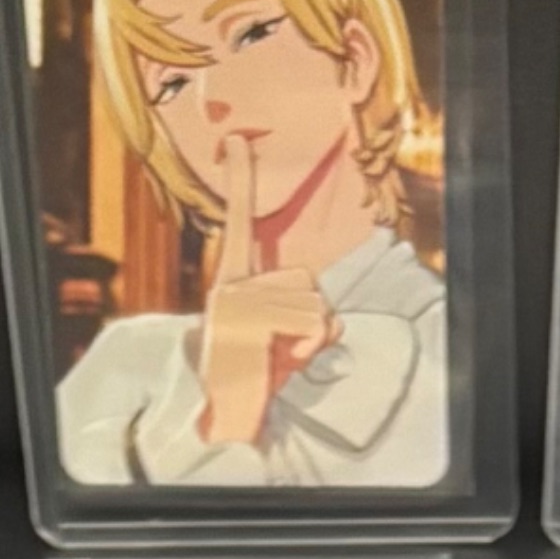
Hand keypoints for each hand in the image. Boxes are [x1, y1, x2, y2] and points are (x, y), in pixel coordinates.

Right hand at [198, 139, 332, 446]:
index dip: (240, 182)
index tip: (237, 142)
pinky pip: (310, 323)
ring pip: (314, 303)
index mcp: (233, 281)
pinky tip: (281, 363)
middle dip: (312, 317)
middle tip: (285, 347)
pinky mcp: (246, 320)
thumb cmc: (255, 379)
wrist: (221, 416)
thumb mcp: (285, 343)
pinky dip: (309, 348)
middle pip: (306, 278)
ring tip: (280, 357)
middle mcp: (229, 283)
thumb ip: (309, 322)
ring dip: (311, 338)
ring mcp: (234, 300)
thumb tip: (337, 322)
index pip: (238, 224)